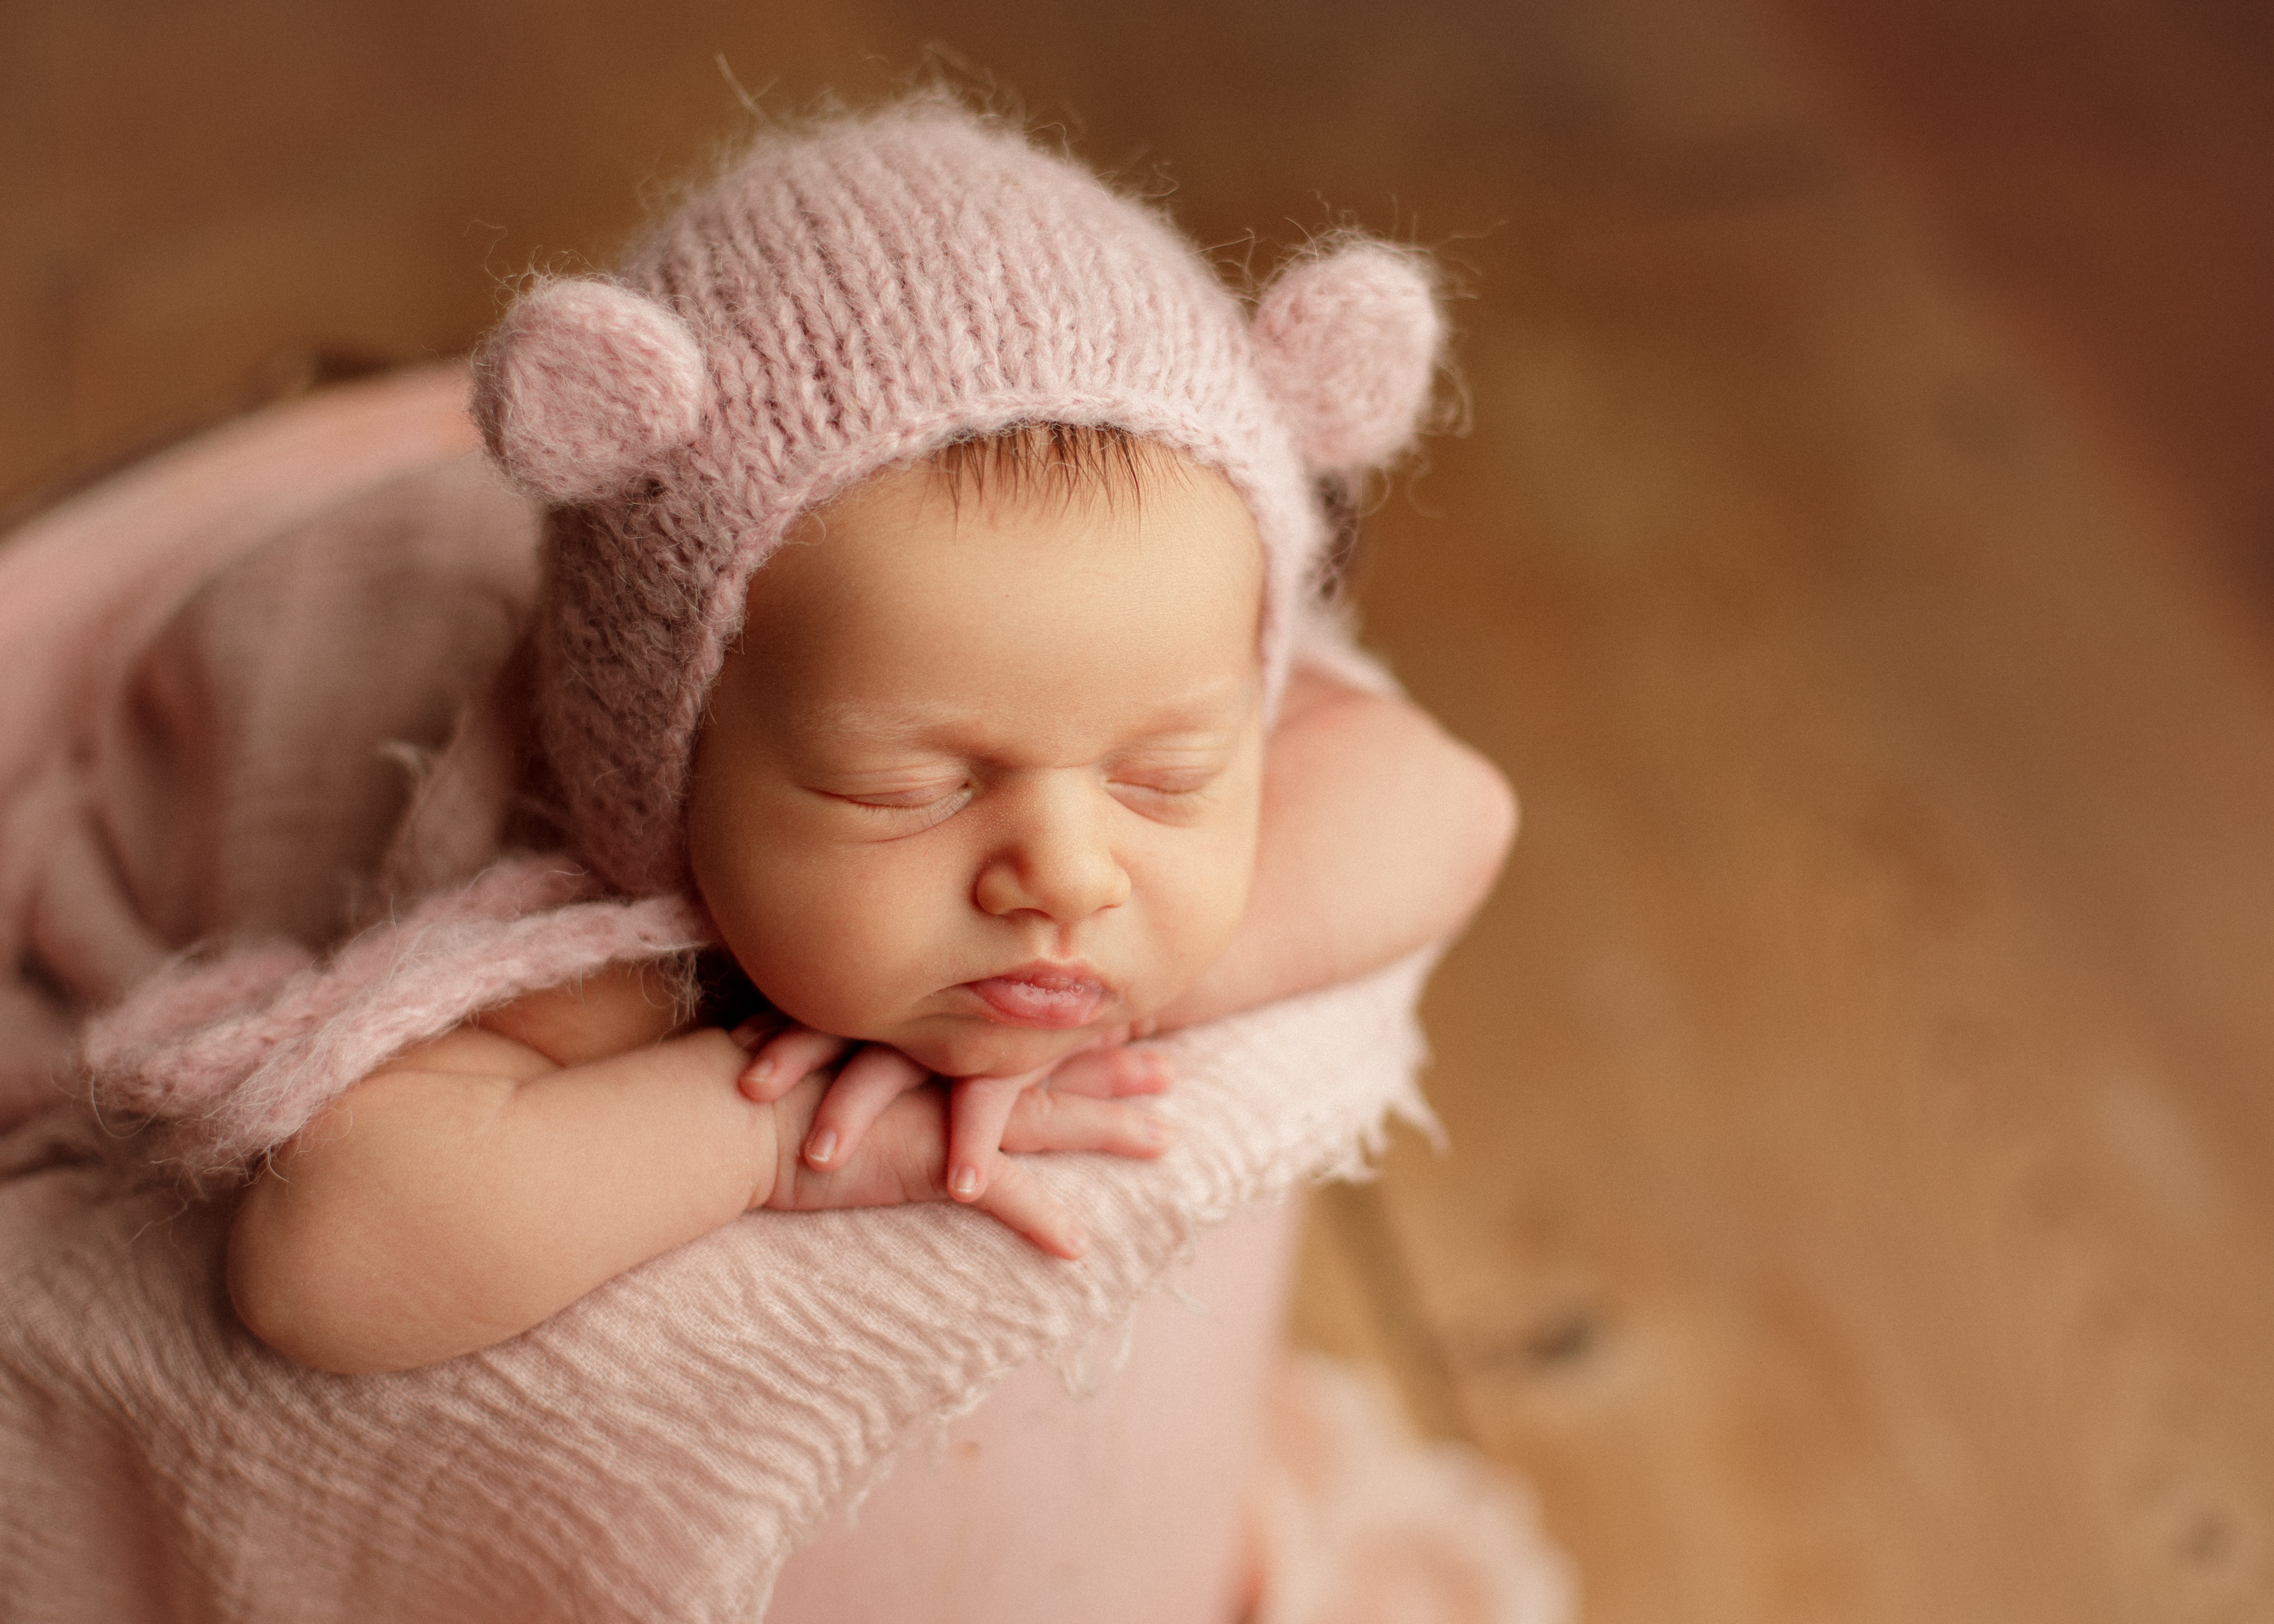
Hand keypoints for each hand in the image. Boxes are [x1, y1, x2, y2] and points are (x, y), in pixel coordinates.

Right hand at [749, 1043, 1172, 1256]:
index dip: (1060, 1027)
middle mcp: (943, 1066)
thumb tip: (849, 1039)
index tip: (1111, 1018)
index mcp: (924, 1037)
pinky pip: (1001, 1195)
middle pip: (1044, 1066)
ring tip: (1163, 1140)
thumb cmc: (752, 1080)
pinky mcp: (926, 1161)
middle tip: (1167, 1070)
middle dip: (1110, 1068)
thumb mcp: (816, 1047)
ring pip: (1044, 1121)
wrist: (724, 1109)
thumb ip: (848, 1042)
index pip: (1008, 1029)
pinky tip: (1079, 1246)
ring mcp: (941, 1113)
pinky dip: (1040, 1220)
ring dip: (1106, 1129)